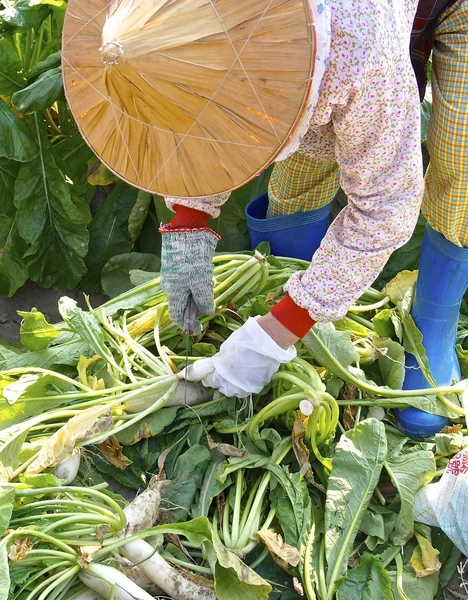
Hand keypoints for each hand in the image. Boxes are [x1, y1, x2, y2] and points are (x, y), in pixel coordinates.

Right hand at [160, 228, 218, 332]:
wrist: (186, 233)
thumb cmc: (193, 262)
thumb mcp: (201, 285)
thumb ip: (204, 302)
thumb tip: (206, 313)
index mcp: (173, 294)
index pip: (176, 316)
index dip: (187, 324)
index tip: (199, 328)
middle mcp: (170, 286)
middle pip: (184, 303)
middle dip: (197, 304)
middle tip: (209, 297)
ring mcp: (173, 275)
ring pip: (188, 290)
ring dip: (200, 290)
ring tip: (209, 280)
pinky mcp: (178, 264)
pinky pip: (189, 279)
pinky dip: (198, 279)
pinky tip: (205, 271)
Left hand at [178, 316, 296, 397]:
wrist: (270, 339)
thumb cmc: (246, 339)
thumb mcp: (227, 348)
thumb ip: (220, 360)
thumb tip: (215, 366)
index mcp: (223, 372)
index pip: (210, 381)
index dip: (210, 376)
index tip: (211, 372)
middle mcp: (234, 383)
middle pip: (223, 389)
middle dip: (221, 382)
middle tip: (224, 372)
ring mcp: (248, 386)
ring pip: (236, 392)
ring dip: (234, 385)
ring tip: (237, 375)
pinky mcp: (259, 385)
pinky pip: (249, 388)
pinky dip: (246, 384)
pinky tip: (248, 374)